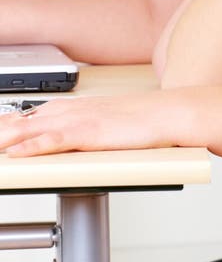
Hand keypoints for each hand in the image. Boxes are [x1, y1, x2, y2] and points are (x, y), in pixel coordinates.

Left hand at [0, 92, 187, 156]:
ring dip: (6, 139)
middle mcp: (68, 111)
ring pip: (30, 130)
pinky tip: (16, 153)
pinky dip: (32, 146)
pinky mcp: (88, 133)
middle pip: (20, 122)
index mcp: (69, 108)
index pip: (24, 117)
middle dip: (1, 132)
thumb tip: (58, 139)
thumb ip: (76, 127)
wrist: (164, 113)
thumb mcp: (99, 121)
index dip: (4, 127)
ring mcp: (77, 120)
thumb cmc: (138, 120)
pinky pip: (54, 141)